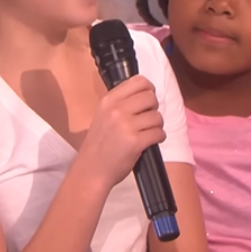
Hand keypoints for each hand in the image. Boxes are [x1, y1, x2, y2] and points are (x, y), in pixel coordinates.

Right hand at [78, 75, 165, 189]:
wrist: (91, 170)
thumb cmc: (98, 144)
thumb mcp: (102, 116)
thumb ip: (120, 104)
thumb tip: (145, 95)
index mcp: (108, 100)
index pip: (139, 81)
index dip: (148, 89)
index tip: (147, 100)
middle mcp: (117, 109)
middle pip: (151, 97)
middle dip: (153, 108)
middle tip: (147, 119)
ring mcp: (126, 126)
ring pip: (157, 116)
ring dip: (157, 125)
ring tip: (148, 132)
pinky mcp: (136, 142)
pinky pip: (159, 133)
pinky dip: (158, 137)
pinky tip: (150, 141)